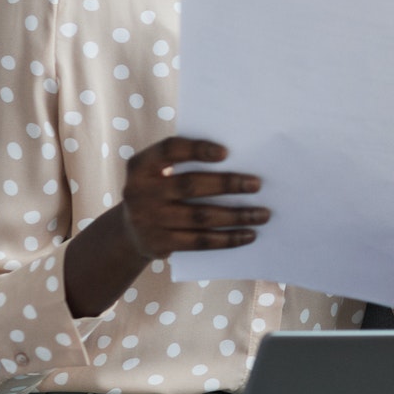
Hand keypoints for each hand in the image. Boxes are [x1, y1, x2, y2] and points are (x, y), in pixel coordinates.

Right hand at [63, 137, 267, 317]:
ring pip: (201, 217)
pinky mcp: (160, 244)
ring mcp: (148, 220)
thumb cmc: (159, 192)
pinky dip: (228, 239)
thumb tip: (240, 162)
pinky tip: (248, 234)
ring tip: (262, 214)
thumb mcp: (159, 174)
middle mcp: (139, 192)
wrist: (131, 233)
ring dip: (236, 215)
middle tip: (256, 184)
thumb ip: (185, 164)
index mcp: (141, 166)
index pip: (170, 150)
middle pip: (190, 185)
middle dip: (228, 184)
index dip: (197, 149)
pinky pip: (200, 241)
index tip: (226, 152)